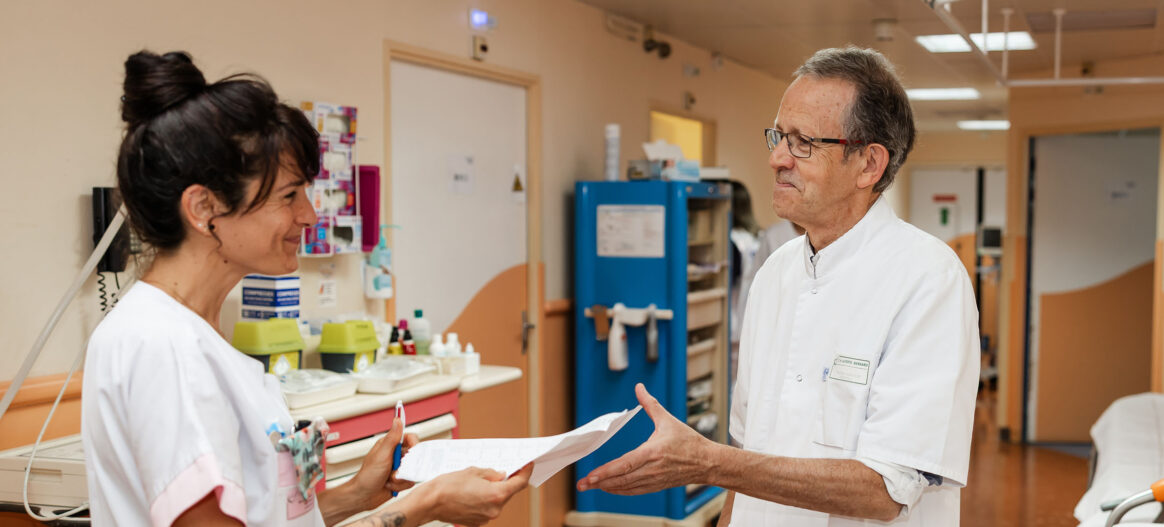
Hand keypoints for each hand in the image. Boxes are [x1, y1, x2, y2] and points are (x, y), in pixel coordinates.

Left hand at [349, 417, 419, 506]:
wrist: (364, 497)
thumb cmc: (368, 476)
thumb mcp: (381, 455)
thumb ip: (392, 438)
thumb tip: (397, 420)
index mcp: (390, 445)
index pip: (409, 438)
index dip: (414, 444)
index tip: (413, 451)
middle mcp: (395, 455)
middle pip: (414, 455)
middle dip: (405, 466)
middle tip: (395, 470)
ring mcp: (399, 468)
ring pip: (412, 470)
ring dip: (401, 477)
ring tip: (389, 479)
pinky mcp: (401, 479)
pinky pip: (410, 481)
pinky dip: (400, 485)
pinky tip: (390, 486)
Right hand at [417, 463, 531, 525]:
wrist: (430, 502)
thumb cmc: (448, 486)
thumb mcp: (474, 471)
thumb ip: (492, 473)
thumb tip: (501, 475)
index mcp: (496, 495)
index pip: (519, 483)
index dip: (525, 472)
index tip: (528, 465)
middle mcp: (494, 509)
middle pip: (509, 493)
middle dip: (508, 481)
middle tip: (506, 469)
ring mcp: (486, 518)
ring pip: (498, 501)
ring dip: (495, 491)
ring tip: (484, 480)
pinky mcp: (477, 522)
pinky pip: (488, 508)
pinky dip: (486, 499)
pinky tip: (476, 492)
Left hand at [577, 383, 712, 494]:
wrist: (707, 462)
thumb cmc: (688, 442)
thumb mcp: (668, 420)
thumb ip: (650, 404)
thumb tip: (639, 387)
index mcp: (653, 452)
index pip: (625, 464)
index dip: (607, 471)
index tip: (591, 476)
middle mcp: (652, 469)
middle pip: (621, 479)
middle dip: (599, 482)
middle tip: (582, 484)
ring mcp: (654, 480)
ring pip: (626, 487)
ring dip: (607, 487)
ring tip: (590, 486)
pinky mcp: (656, 486)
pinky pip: (634, 491)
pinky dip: (620, 490)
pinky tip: (609, 487)